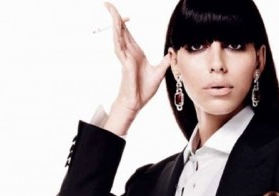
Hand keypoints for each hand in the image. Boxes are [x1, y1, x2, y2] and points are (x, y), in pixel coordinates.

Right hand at [103, 2, 170, 116]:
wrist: (137, 102)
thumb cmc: (144, 90)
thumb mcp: (159, 72)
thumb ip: (165, 62)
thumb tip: (171, 53)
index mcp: (135, 53)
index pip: (127, 33)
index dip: (125, 22)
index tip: (126, 15)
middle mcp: (129, 52)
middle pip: (120, 30)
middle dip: (115, 16)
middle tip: (107, 3)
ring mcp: (125, 57)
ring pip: (118, 35)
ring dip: (114, 22)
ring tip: (110, 9)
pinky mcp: (125, 63)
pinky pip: (119, 47)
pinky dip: (117, 36)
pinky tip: (115, 27)